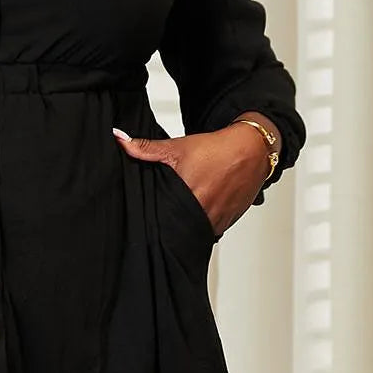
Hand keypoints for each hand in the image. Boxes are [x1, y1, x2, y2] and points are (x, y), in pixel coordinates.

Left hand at [112, 124, 270, 238]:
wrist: (252, 150)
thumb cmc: (217, 149)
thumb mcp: (177, 147)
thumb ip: (146, 148)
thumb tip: (120, 140)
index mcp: (187, 196)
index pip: (161, 221)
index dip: (152, 223)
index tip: (145, 222)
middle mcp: (203, 212)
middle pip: (177, 229)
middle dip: (167, 226)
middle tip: (160, 220)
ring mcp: (216, 220)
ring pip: (193, 233)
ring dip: (184, 228)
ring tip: (176, 220)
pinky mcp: (226, 223)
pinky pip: (209, 232)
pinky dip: (200, 227)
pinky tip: (194, 218)